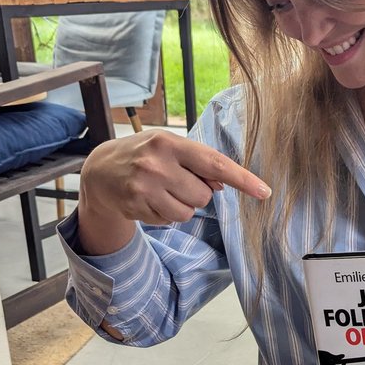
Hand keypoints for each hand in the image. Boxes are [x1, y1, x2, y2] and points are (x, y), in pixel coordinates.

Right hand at [78, 131, 270, 254]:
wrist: (100, 171)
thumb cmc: (144, 156)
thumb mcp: (168, 148)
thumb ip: (197, 163)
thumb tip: (223, 184)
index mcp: (170, 143)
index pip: (214, 163)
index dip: (242, 179)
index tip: (264, 191)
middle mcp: (157, 163)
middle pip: (203, 196)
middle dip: (196, 194)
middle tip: (176, 182)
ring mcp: (144, 187)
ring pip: (188, 212)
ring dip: (182, 206)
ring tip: (162, 192)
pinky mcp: (136, 206)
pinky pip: (169, 221)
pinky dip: (165, 214)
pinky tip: (150, 201)